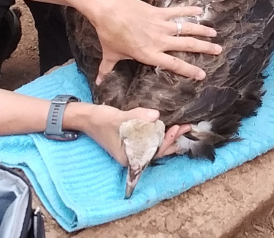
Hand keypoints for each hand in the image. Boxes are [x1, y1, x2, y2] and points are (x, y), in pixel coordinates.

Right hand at [69, 104, 189, 166]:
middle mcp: (132, 156)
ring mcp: (132, 149)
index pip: (153, 152)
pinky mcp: (132, 140)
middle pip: (156, 151)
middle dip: (172, 140)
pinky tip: (167, 126)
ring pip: (154, 146)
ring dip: (168, 137)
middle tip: (186, 127)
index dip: (167, 142)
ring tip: (181, 127)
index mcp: (129, 157)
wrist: (87, 117)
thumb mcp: (118, 118)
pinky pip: (149, 140)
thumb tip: (156, 116)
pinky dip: (159, 134)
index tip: (176, 129)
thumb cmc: (101, 120)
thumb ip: (137, 117)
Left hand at [86, 0, 219, 83]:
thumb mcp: (110, 54)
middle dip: (204, 48)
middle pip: (186, 45)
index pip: (174, 64)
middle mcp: (159, 40)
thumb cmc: (109, 33)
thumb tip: (99, 83)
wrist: (108, 9)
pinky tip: (200, 10)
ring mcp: (160, 24)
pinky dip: (189, 10)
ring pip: (185, 28)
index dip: (189, 70)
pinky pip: (177, 11)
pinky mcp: (158, 11)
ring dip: (201, 30)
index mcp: (149, 54)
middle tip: (218, 50)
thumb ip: (107, 69)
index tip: (202, 75)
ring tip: (214, 33)